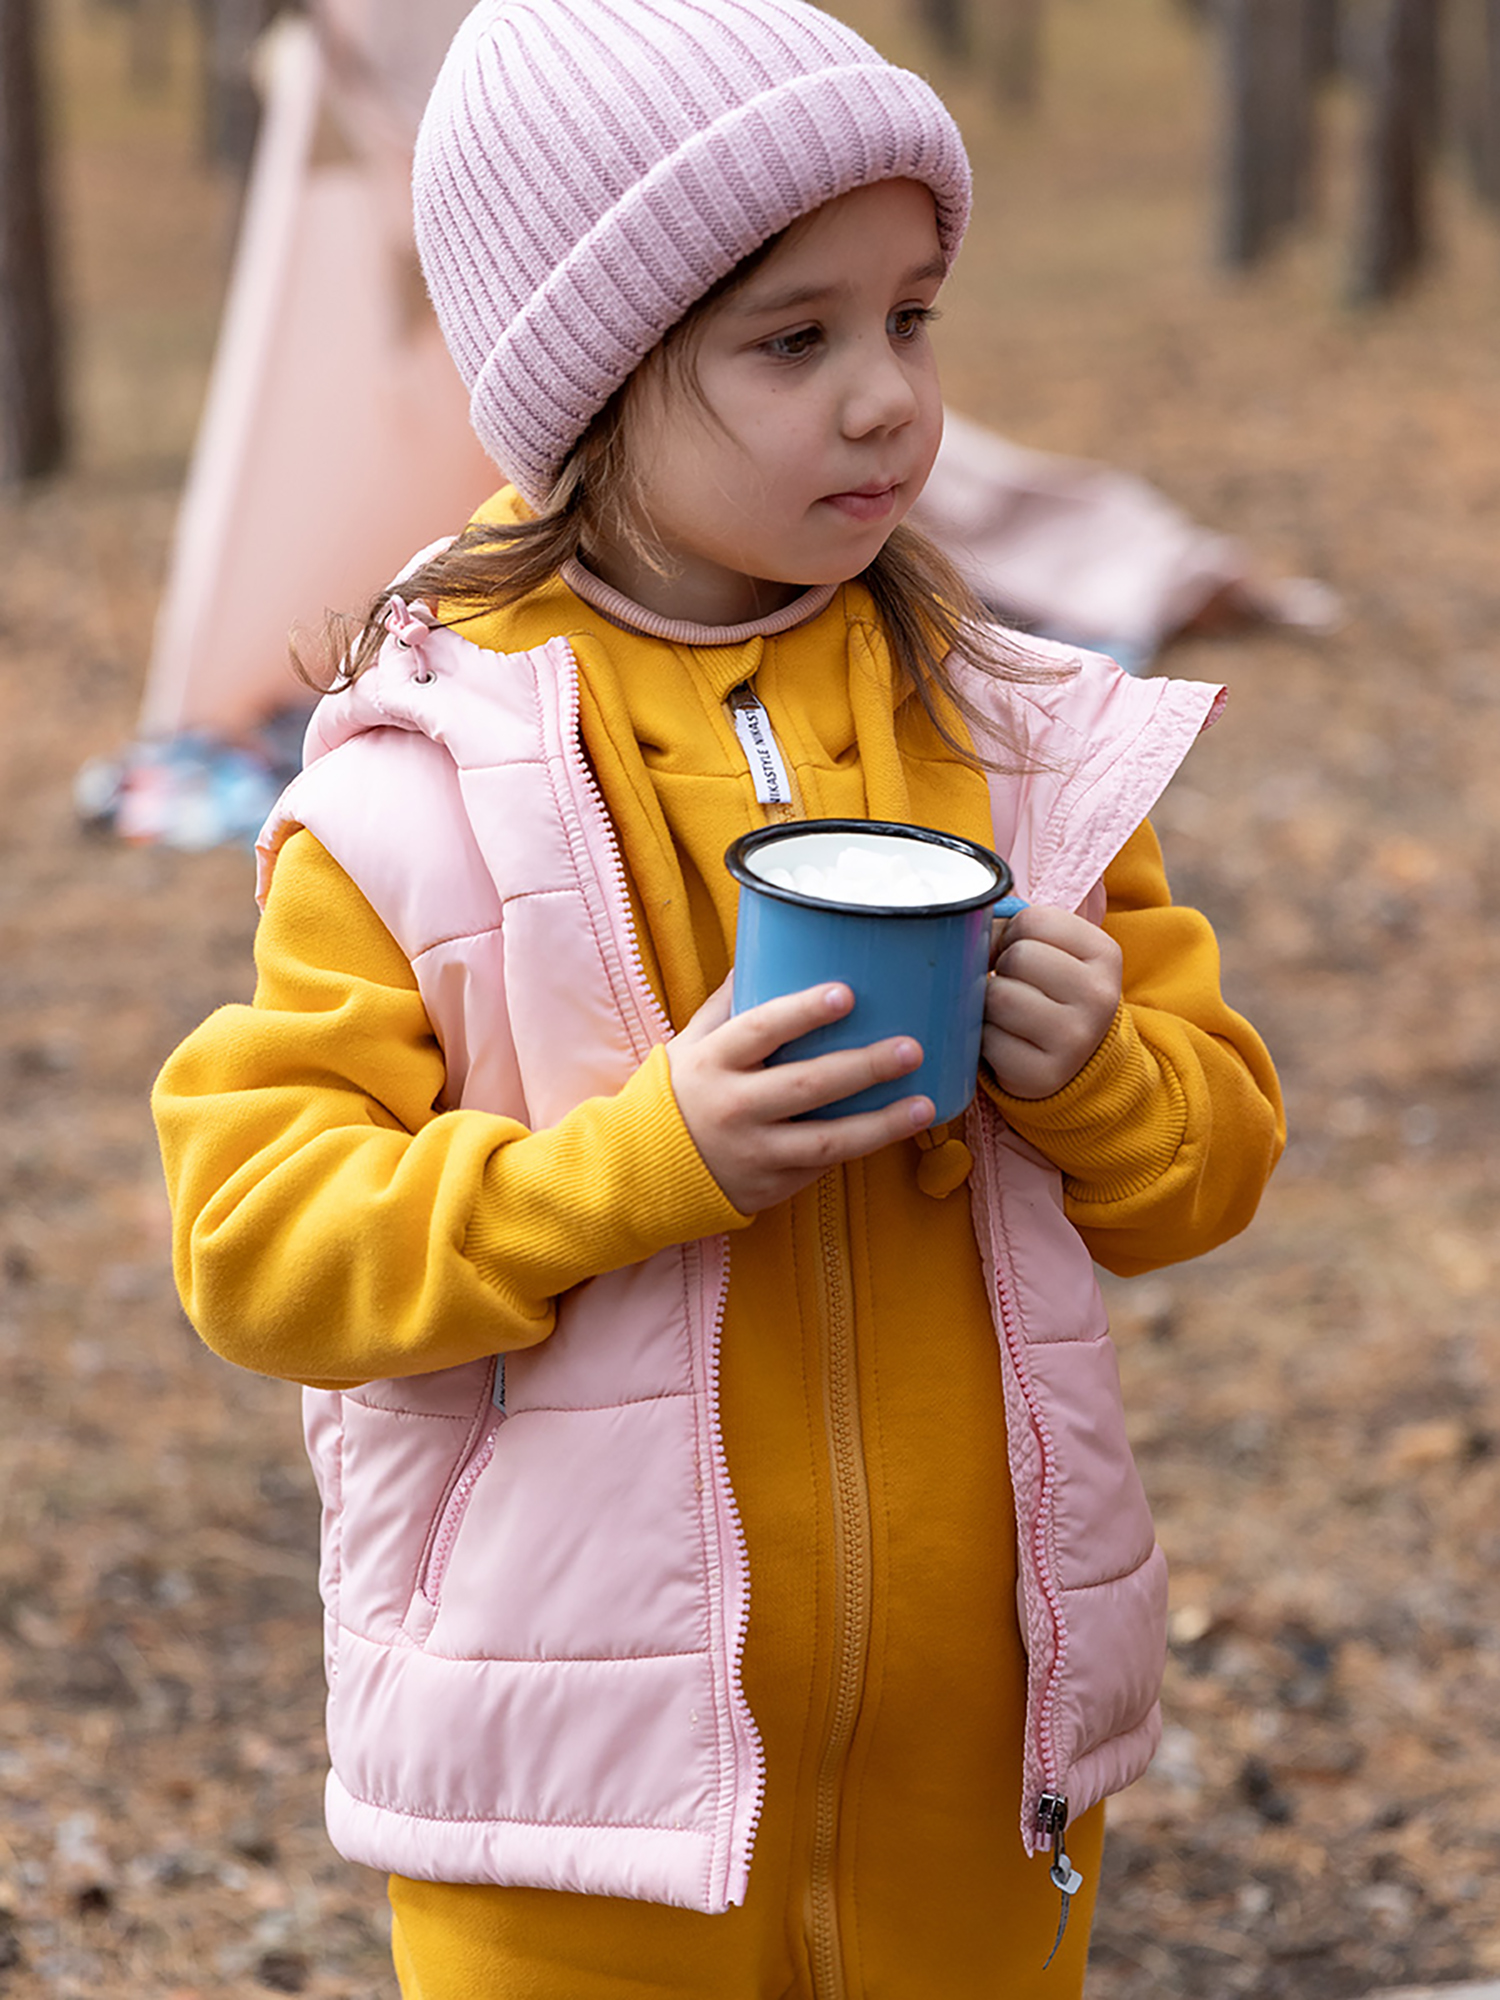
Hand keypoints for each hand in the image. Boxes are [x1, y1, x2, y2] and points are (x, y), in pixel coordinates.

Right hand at [666, 977, 933, 1213]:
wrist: (643, 1172)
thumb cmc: (677, 1094)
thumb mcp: (689, 1043)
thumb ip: (728, 1002)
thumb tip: (767, 944)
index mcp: (713, 1061)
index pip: (759, 1030)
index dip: (802, 1012)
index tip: (845, 993)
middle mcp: (733, 1107)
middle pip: (806, 1085)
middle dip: (863, 1067)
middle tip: (912, 1048)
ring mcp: (754, 1152)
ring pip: (826, 1141)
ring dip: (881, 1123)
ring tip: (925, 1105)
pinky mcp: (771, 1186)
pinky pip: (823, 1166)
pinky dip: (862, 1147)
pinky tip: (898, 1130)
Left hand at [982, 905, 1121, 1099]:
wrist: (1078, 1061)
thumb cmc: (1053, 994)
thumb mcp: (1055, 952)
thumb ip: (1017, 929)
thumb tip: (969, 928)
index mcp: (1105, 954)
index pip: (1034, 920)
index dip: (1013, 934)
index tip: (1024, 954)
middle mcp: (1099, 996)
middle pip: (1018, 956)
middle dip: (1002, 969)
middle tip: (1016, 987)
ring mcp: (1076, 1039)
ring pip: (999, 997)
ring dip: (989, 1004)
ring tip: (1008, 1014)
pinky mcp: (1044, 1074)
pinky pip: (988, 1040)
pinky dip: (984, 1038)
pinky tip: (1006, 1041)